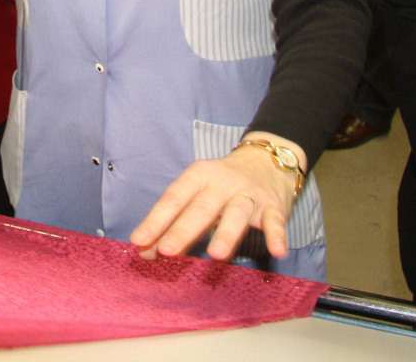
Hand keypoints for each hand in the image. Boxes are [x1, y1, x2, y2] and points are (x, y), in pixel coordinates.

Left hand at [129, 132, 302, 262]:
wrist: (267, 159)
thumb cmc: (222, 183)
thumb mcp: (197, 195)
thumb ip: (173, 223)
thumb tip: (145, 252)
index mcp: (198, 176)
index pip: (174, 199)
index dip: (156, 220)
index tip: (139, 241)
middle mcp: (222, 183)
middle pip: (201, 208)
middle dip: (183, 230)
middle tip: (166, 250)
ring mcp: (249, 193)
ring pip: (237, 213)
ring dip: (226, 234)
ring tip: (215, 255)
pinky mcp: (274, 205)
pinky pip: (275, 221)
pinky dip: (277, 235)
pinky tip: (276, 251)